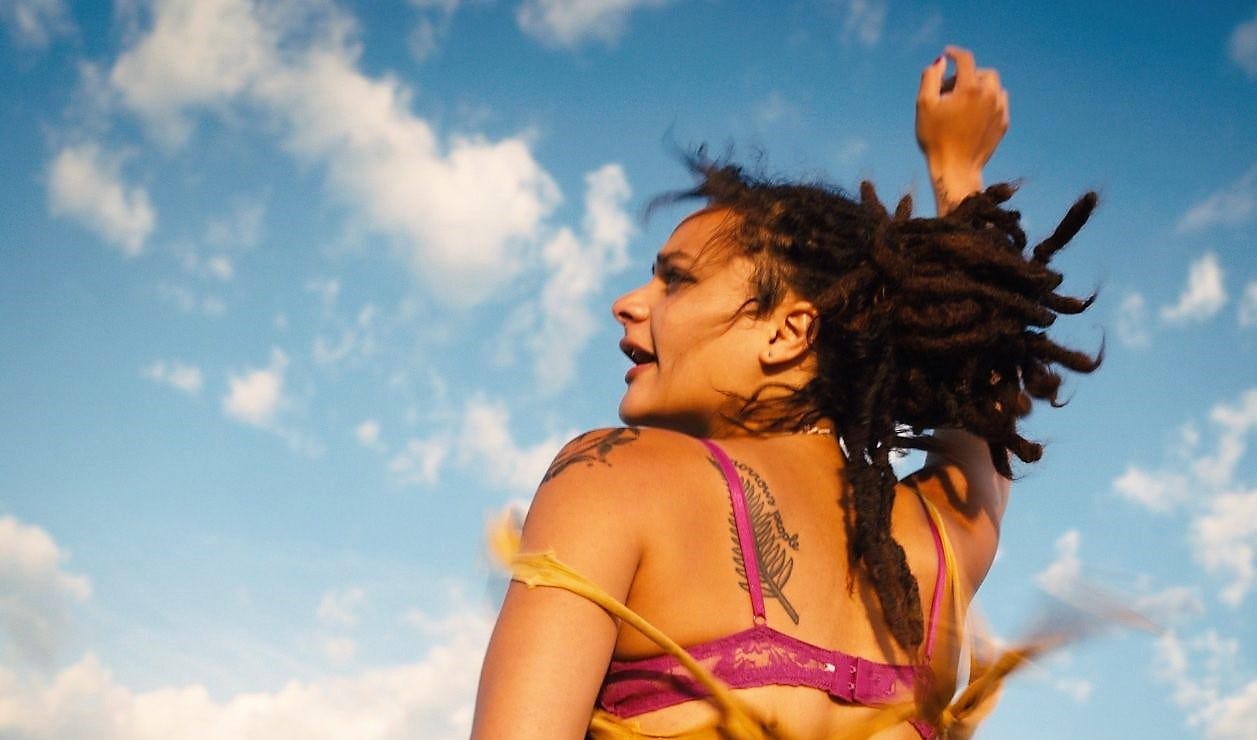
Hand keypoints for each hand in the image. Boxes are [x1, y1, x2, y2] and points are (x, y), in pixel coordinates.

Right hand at [916, 46, 1007, 211]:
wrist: (955, 170)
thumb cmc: (935, 138)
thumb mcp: (924, 105)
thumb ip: (930, 77)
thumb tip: (940, 62)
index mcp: (969, 87)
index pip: (965, 59)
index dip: (954, 54)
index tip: (947, 55)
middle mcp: (989, 95)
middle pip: (982, 72)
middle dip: (967, 75)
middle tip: (950, 89)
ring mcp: (999, 110)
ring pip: (994, 87)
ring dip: (980, 87)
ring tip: (963, 101)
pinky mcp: (1003, 124)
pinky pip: (999, 103)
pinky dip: (988, 102)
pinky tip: (973, 114)